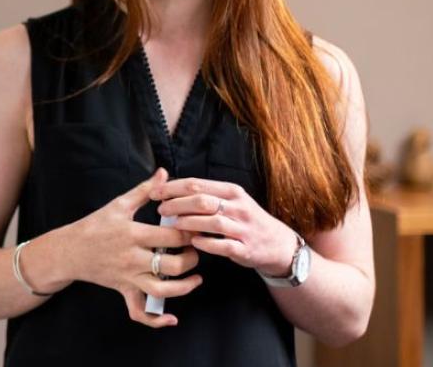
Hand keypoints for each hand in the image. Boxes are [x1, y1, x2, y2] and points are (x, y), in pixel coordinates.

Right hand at [66, 168, 202, 327]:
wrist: (69, 251)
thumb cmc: (94, 225)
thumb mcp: (118, 205)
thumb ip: (144, 190)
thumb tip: (164, 173)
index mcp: (132, 234)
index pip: (172, 237)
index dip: (190, 233)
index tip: (198, 228)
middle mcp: (132, 258)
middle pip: (173, 265)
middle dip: (192, 258)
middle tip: (196, 249)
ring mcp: (128, 277)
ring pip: (163, 290)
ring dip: (185, 287)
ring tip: (196, 277)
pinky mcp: (124, 290)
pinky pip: (140, 312)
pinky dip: (156, 320)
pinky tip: (172, 318)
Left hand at [150, 177, 298, 277]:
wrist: (278, 244)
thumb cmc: (246, 220)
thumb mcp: (231, 201)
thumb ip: (206, 195)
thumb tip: (170, 189)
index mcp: (232, 192)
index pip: (197, 184)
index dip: (172, 187)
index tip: (154, 192)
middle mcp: (238, 207)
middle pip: (202, 201)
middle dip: (177, 204)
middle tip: (161, 209)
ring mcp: (243, 228)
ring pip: (212, 221)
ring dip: (189, 222)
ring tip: (173, 225)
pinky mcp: (245, 248)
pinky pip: (223, 245)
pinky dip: (206, 243)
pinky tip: (193, 242)